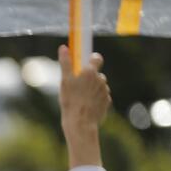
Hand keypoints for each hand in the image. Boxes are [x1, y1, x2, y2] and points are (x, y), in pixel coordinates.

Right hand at [58, 46, 109, 167]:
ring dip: (91, 89)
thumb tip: (64, 47)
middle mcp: (100, 79)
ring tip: (80, 98)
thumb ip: (65, 63)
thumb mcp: (64, 81)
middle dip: (88, 77)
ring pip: (99, 86)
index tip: (85, 62)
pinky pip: (101, 97)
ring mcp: (105, 91)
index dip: (91, 59)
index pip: (96, 57)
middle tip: (77, 86)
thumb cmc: (70, 101)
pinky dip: (95, 99)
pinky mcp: (107, 102)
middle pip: (96, 73)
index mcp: (91, 72)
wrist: (80, 123)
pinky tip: (86, 105)